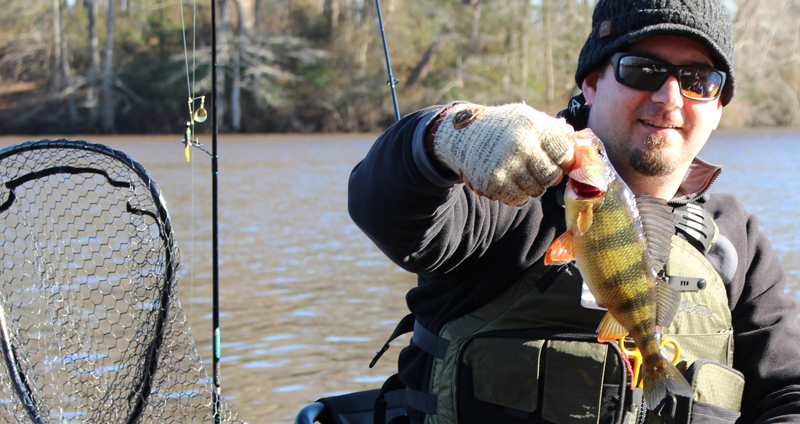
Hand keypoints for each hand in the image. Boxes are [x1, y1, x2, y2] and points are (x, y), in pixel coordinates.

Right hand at [431, 103, 573, 205]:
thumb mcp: (528, 117)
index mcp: (534, 126)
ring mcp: (506, 165)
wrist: (464, 134)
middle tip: (536, 170)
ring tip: (520, 174)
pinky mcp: (493, 182)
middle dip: (547, 176)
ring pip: (535, 191)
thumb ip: (554, 131)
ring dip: (531, 187)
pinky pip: (516, 200)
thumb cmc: (503, 126)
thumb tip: (581, 146)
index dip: (565, 161)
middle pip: (552, 176)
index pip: (565, 153)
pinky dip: (516, 196)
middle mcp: (521, 145)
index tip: (560, 162)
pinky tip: (509, 182)